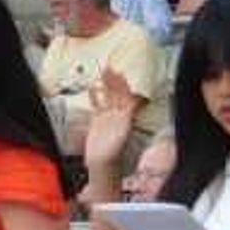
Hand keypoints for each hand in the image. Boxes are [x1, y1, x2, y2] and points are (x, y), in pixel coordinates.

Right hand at [80, 63, 143, 180]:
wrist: (102, 163)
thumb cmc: (113, 151)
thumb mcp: (124, 130)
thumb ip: (129, 113)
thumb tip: (138, 100)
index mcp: (126, 116)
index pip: (128, 96)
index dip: (126, 85)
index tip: (123, 73)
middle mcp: (118, 114)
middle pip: (117, 93)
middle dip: (115, 80)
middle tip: (111, 66)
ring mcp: (108, 116)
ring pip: (107, 97)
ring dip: (105, 85)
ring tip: (103, 72)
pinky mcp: (98, 121)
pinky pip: (97, 105)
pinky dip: (94, 96)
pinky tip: (92, 88)